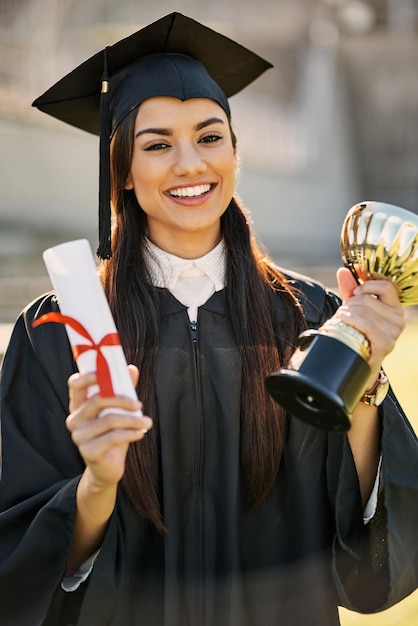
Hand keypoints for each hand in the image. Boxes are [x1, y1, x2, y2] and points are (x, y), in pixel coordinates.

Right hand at [66, 365, 151, 489]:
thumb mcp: (118, 411)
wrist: (107, 469)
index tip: (109, 372)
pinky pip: (113, 437)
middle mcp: (74, 420)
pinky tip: (140, 433)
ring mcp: (79, 436)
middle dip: (122, 400)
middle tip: (140, 404)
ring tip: (147, 422)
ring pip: (109, 420)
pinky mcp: (88, 451)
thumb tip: (132, 369)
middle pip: (97, 400)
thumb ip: (122, 390)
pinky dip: (131, 433)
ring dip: (133, 420)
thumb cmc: (112, 435)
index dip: (89, 375)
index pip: (75, 385)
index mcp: (78, 406)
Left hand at [335, 268, 405, 379]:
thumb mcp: (354, 307)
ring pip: (365, 312)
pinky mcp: (387, 344)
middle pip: (369, 300)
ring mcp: (394, 332)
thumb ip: (350, 289)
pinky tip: (344, 321)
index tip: (355, 292)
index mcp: (394, 307)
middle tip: (343, 310)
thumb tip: (343, 271)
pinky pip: (367, 325)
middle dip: (350, 303)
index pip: (386, 286)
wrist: (357, 358)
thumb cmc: (358, 331)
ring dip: (347, 313)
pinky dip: (352, 321)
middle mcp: (399, 319)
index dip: (367, 286)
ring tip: (341, 318)